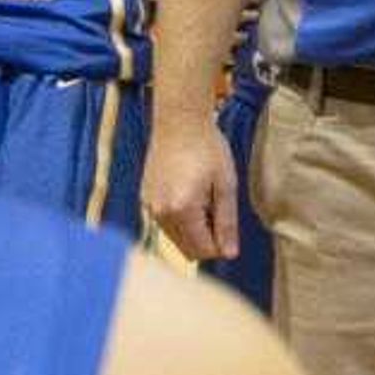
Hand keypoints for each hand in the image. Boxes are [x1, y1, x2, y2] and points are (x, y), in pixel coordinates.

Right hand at [142, 115, 236, 265]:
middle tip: (215, 206)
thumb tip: (230, 254)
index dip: (220, 243)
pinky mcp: (144, 198)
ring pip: (175, 238)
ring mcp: (149, 206)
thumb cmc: (208, 148)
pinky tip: (186, 189)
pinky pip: (164, 222)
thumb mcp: (226, 185)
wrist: (179, 120)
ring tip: (201, 195)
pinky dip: (178, 216)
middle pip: (187, 249)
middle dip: (205, 238)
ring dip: (191, 228)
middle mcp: (161, 213)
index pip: (203, 251)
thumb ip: (227, 223)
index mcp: (182, 210)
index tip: (226, 220)